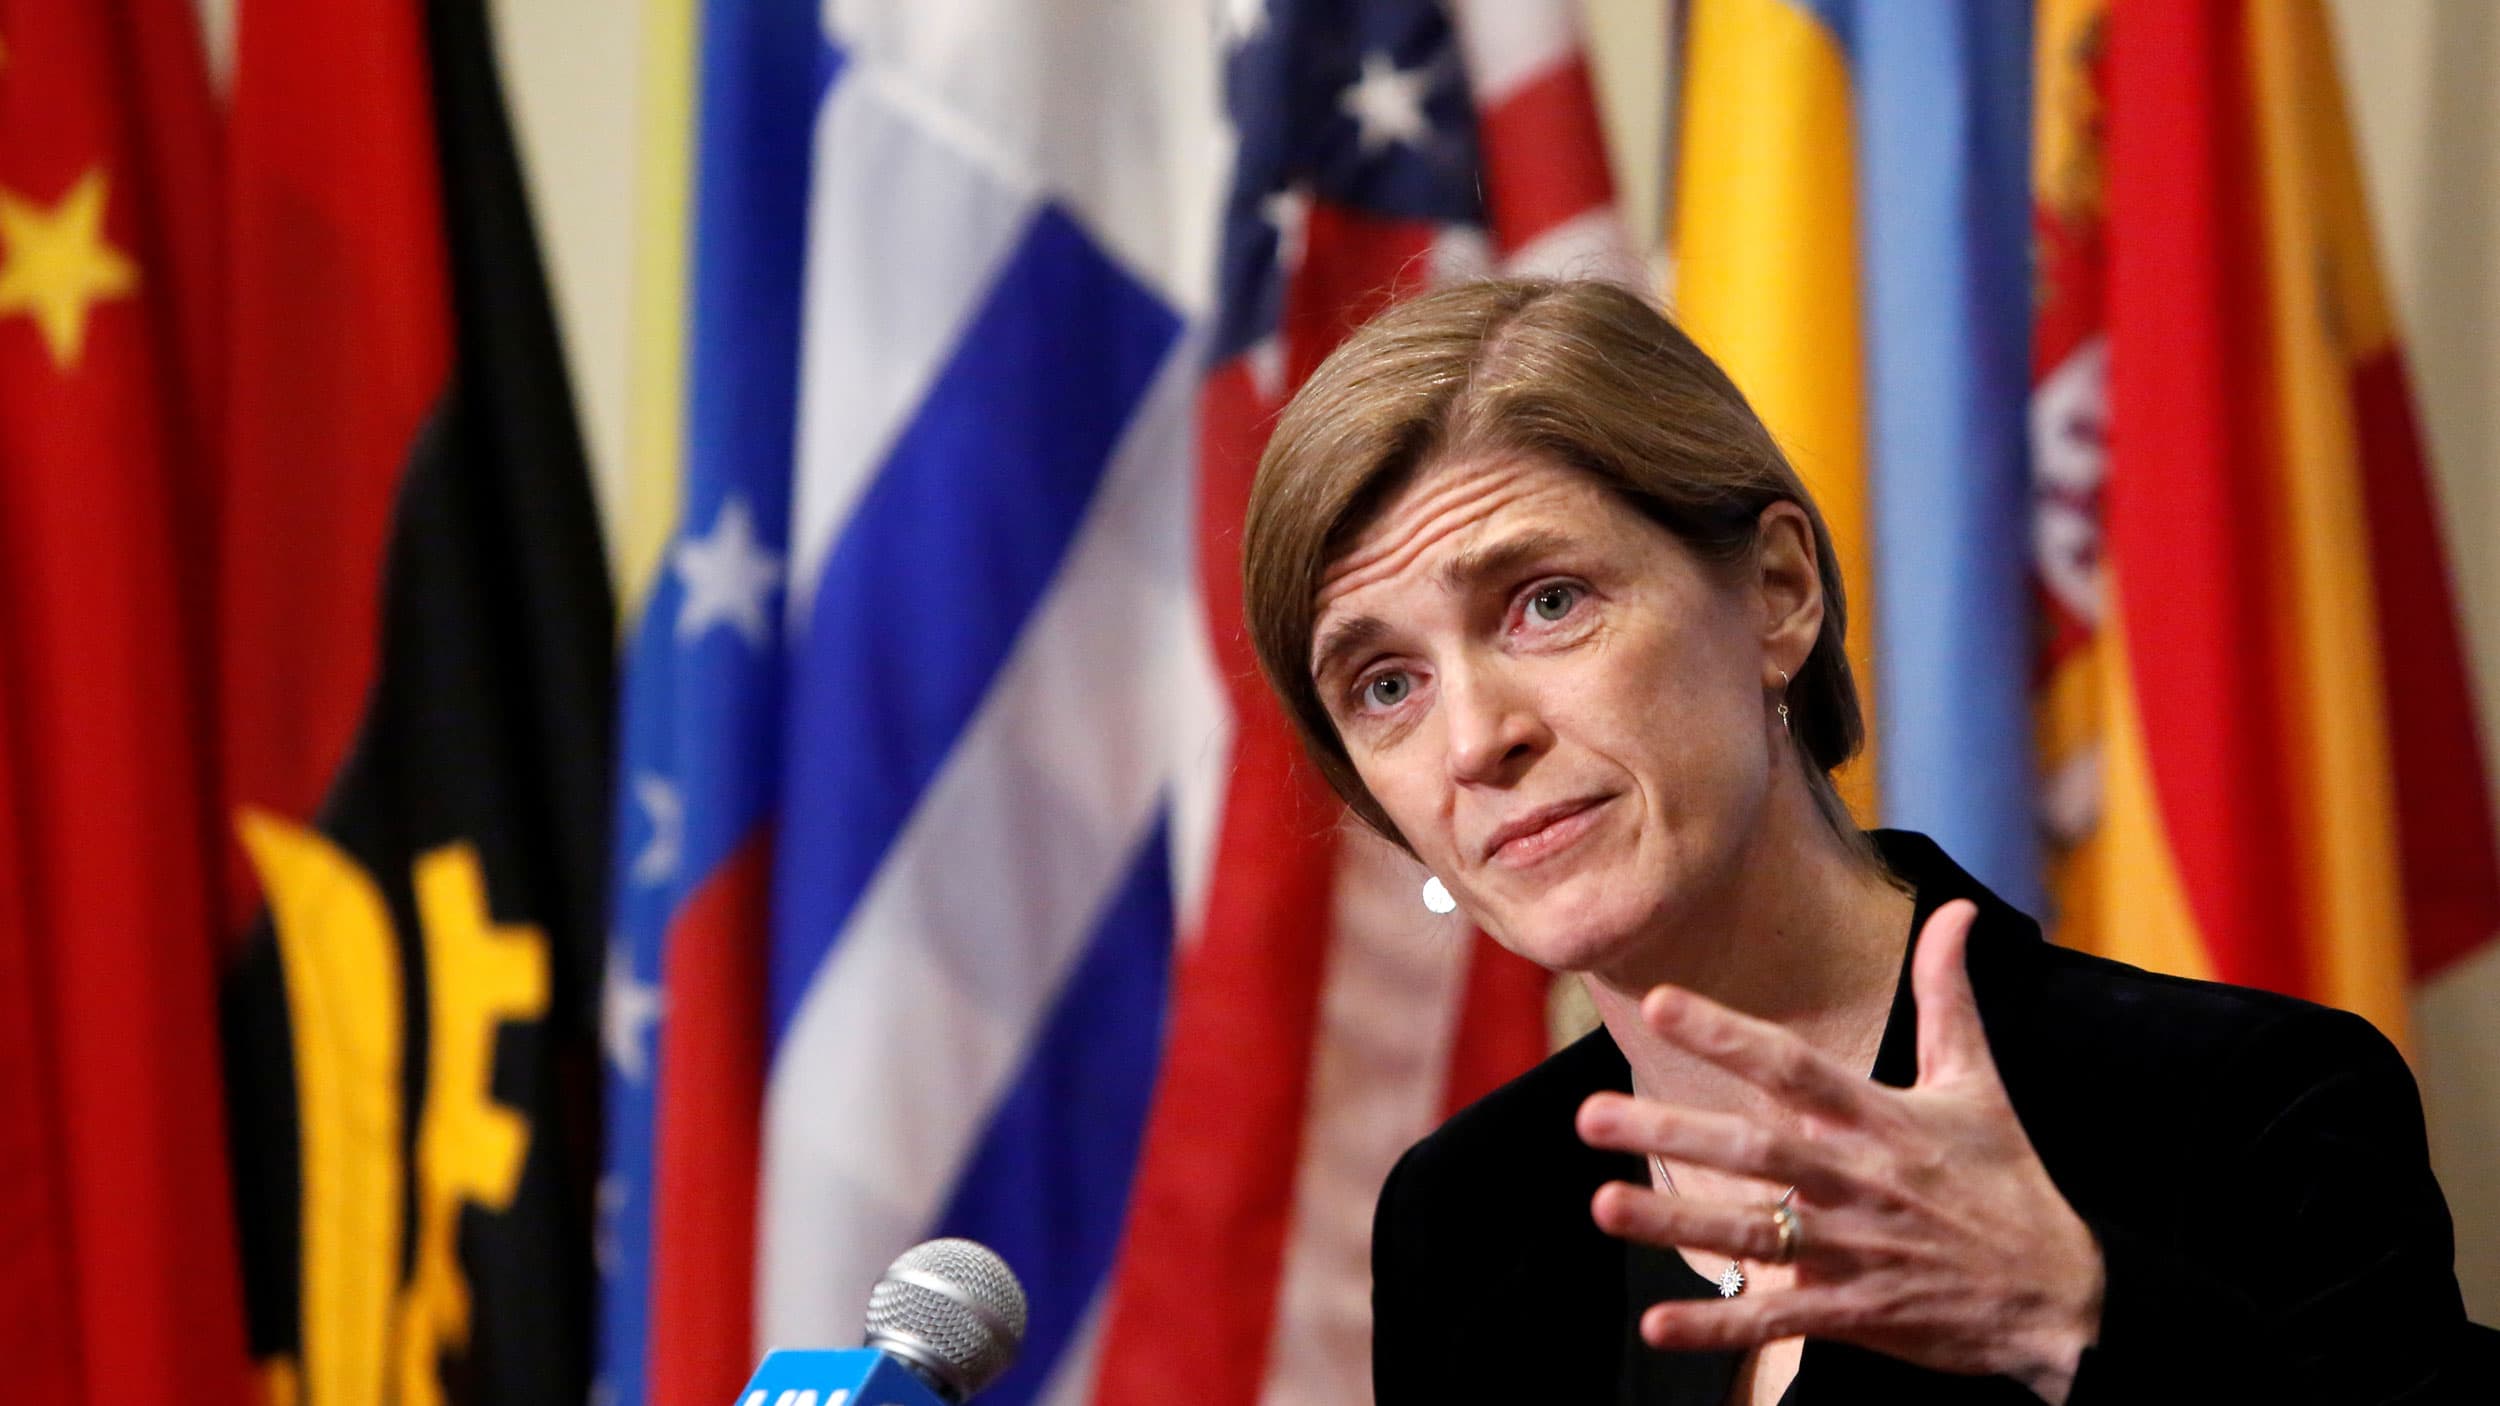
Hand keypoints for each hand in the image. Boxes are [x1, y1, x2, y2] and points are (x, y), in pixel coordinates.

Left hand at [1575, 900, 2104, 1403]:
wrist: (2062, 1299)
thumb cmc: (2008, 1181)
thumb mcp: (1980, 1083)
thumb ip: (1949, 996)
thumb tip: (1958, 911)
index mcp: (1882, 1118)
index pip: (1794, 1066)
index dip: (1729, 1034)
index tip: (1662, 1003)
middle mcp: (1860, 1179)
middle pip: (1756, 1150)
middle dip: (1672, 1133)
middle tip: (1588, 1116)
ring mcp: (1854, 1249)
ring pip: (1753, 1233)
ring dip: (1677, 1224)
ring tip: (1604, 1207)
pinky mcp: (1856, 1312)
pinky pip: (1778, 1317)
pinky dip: (1719, 1325)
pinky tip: (1658, 1323)